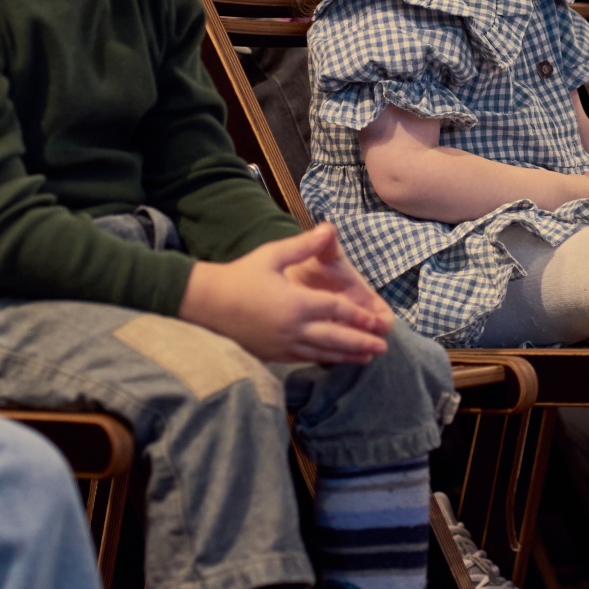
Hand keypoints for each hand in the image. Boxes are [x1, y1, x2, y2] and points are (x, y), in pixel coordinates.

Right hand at [181, 224, 394, 364]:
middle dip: (361, 343)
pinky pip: (303, 360)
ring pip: (321, 353)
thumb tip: (328, 228)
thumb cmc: (240, 275)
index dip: (358, 316)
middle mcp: (292, 328)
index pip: (336, 311)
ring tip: (367, 359)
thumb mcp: (273, 254)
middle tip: (383, 348)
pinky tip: (333, 360)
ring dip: (346, 356)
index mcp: (296, 303)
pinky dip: (323, 360)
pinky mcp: (271, 355)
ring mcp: (282, 344)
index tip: (376, 322)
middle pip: (335, 338)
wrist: (206, 303)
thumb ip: (304, 245)